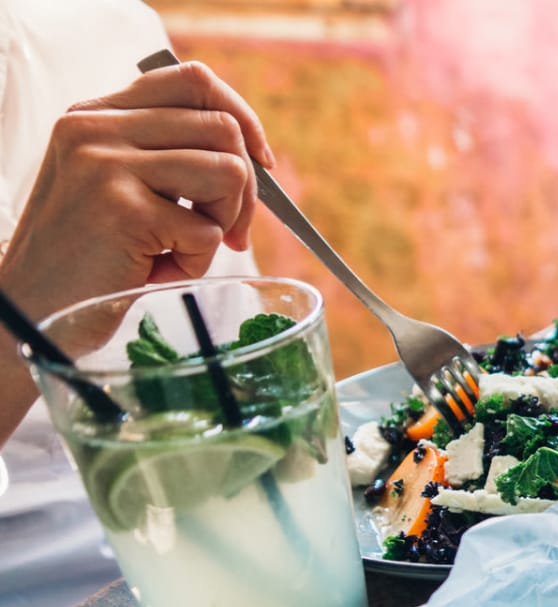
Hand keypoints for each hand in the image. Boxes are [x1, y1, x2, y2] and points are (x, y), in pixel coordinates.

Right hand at [0, 61, 273, 324]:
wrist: (32, 309)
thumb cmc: (86, 255)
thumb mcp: (113, 184)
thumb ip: (162, 153)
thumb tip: (251, 152)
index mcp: (95, 115)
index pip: (191, 80)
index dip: (241, 117)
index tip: (261, 160)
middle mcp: (96, 129)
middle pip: (223, 129)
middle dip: (245, 189)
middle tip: (229, 231)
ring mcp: (106, 166)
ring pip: (228, 172)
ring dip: (223, 224)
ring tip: (181, 249)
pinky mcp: (123, 210)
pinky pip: (208, 232)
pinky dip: (197, 263)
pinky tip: (157, 271)